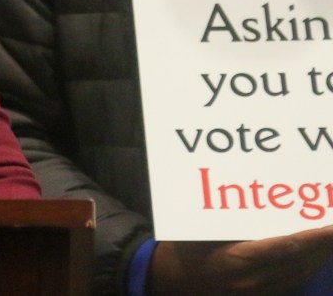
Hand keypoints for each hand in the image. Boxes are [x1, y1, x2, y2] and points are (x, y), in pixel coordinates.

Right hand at [151, 227, 332, 294]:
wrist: (171, 280)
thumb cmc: (182, 249)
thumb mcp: (199, 230)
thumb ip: (227, 220)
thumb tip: (253, 200)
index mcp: (237, 260)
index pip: (284, 248)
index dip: (311, 238)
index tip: (330, 226)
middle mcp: (252, 280)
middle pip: (298, 263)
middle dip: (322, 246)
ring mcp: (257, 291)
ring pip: (298, 274)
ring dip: (318, 257)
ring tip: (331, 240)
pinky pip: (291, 283)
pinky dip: (306, 269)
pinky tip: (313, 258)